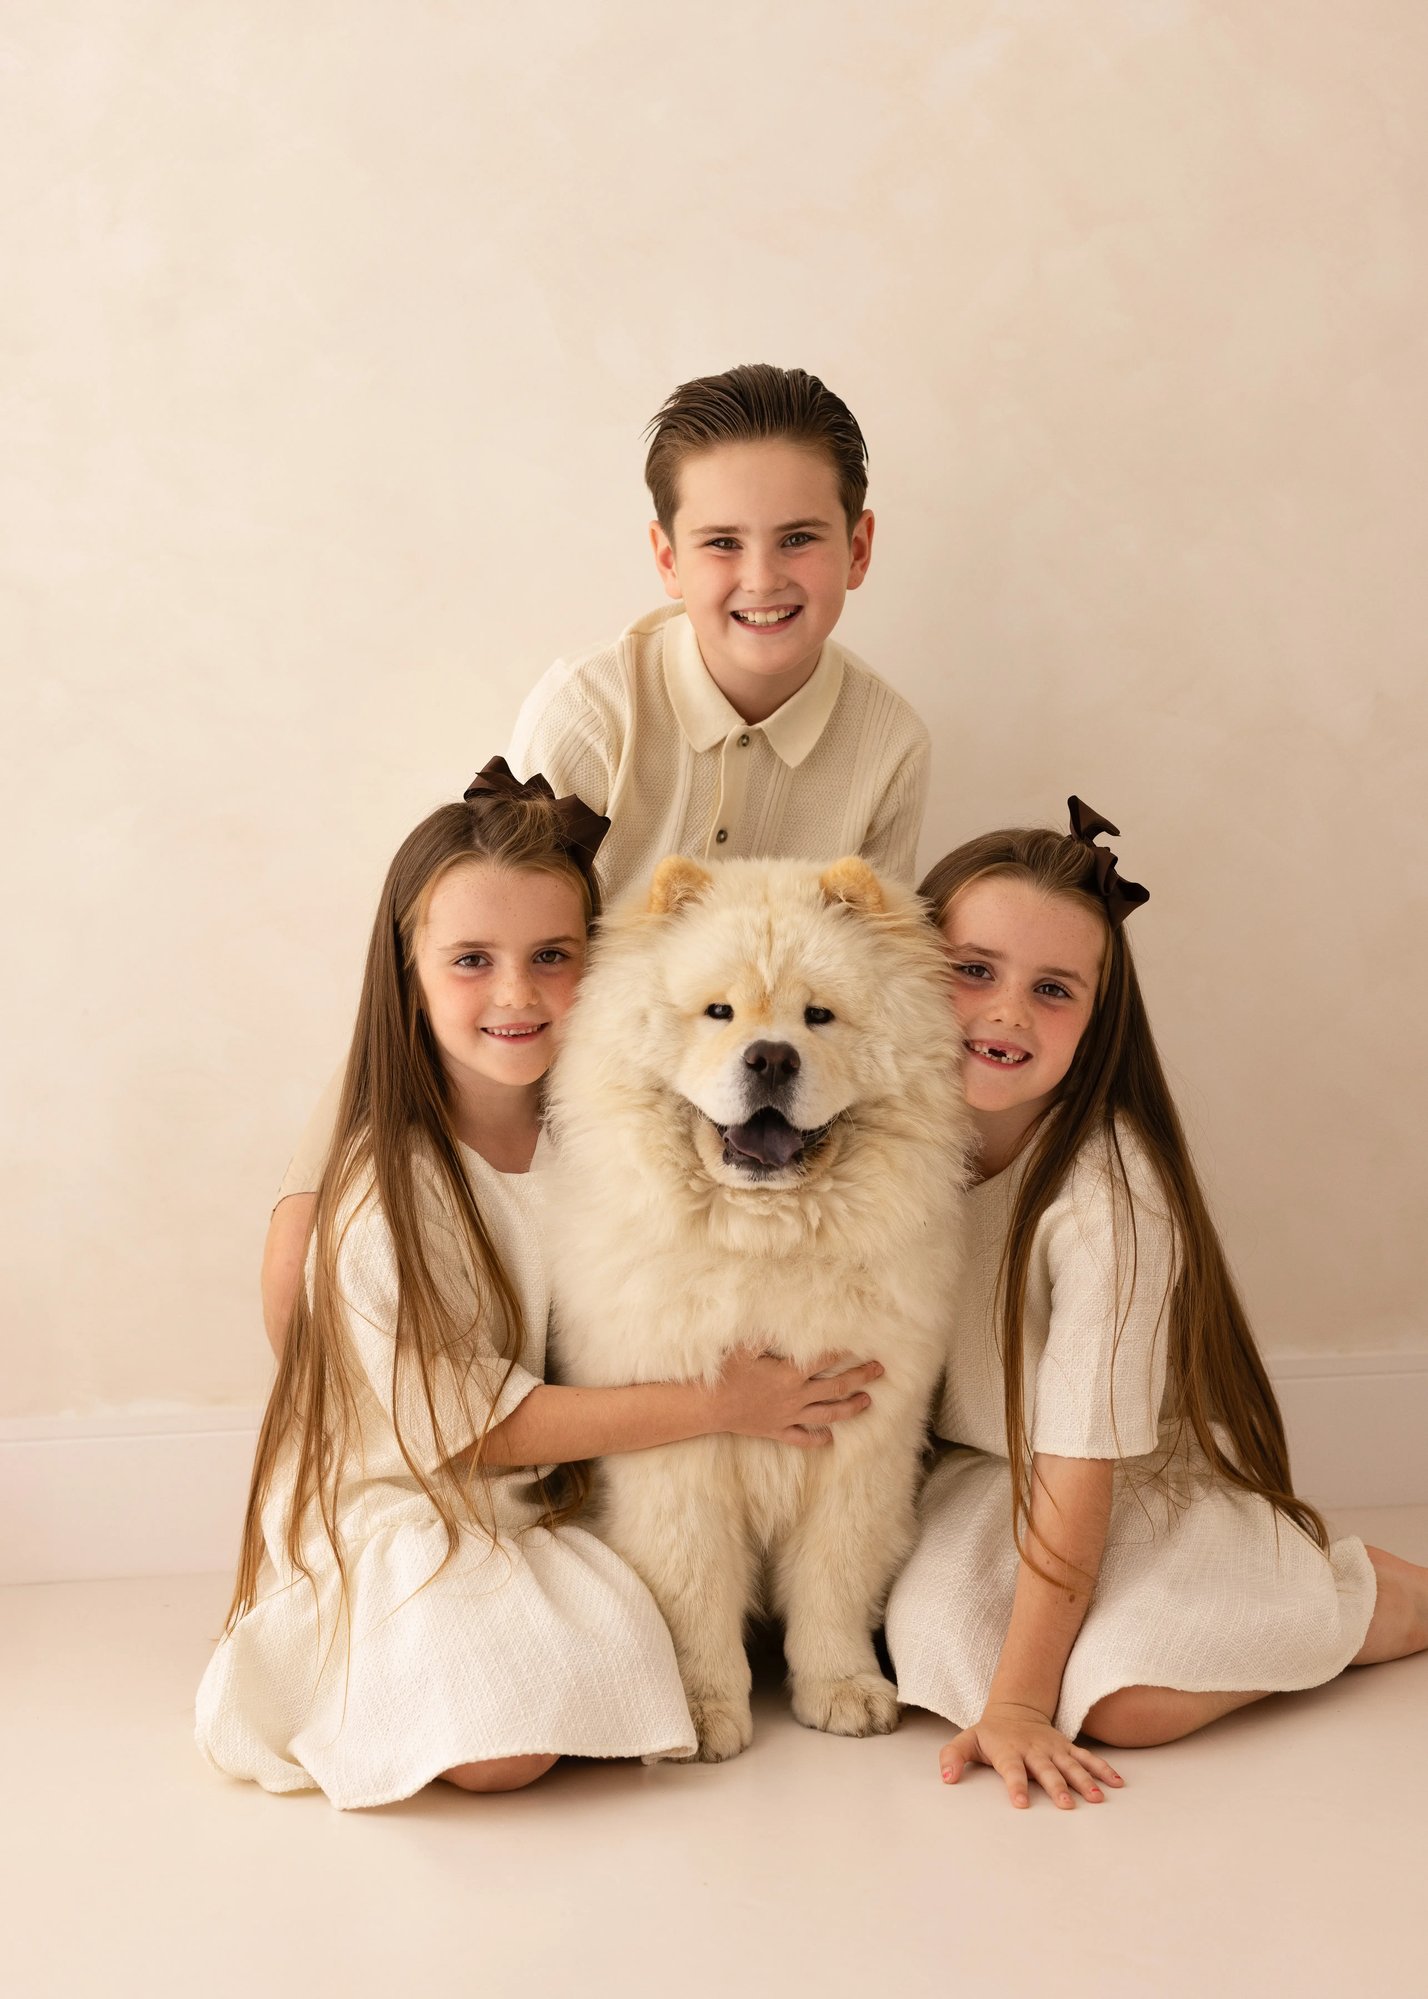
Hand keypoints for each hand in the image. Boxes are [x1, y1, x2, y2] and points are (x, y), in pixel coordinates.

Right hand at [712, 1347, 882, 1447]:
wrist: (707, 1407)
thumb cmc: (725, 1373)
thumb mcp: (745, 1348)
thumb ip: (768, 1335)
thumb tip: (789, 1321)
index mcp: (789, 1375)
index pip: (824, 1361)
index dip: (843, 1352)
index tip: (860, 1345)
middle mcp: (795, 1397)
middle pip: (836, 1388)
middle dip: (860, 1378)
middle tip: (879, 1370)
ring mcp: (789, 1416)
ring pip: (828, 1415)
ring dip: (851, 1408)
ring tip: (868, 1402)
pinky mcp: (778, 1431)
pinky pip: (803, 1438)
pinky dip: (819, 1439)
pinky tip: (830, 1438)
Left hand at [939, 1701, 1122, 1809]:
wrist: (1014, 1710)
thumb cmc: (989, 1735)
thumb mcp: (966, 1741)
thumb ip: (953, 1757)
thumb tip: (946, 1778)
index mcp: (1009, 1750)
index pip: (1012, 1769)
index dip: (1016, 1785)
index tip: (1022, 1803)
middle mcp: (1034, 1750)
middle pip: (1046, 1770)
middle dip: (1056, 1787)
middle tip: (1067, 1806)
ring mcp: (1054, 1749)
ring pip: (1071, 1765)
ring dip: (1085, 1781)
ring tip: (1098, 1798)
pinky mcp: (1067, 1749)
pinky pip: (1088, 1759)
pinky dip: (1103, 1769)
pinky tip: (1117, 1784)